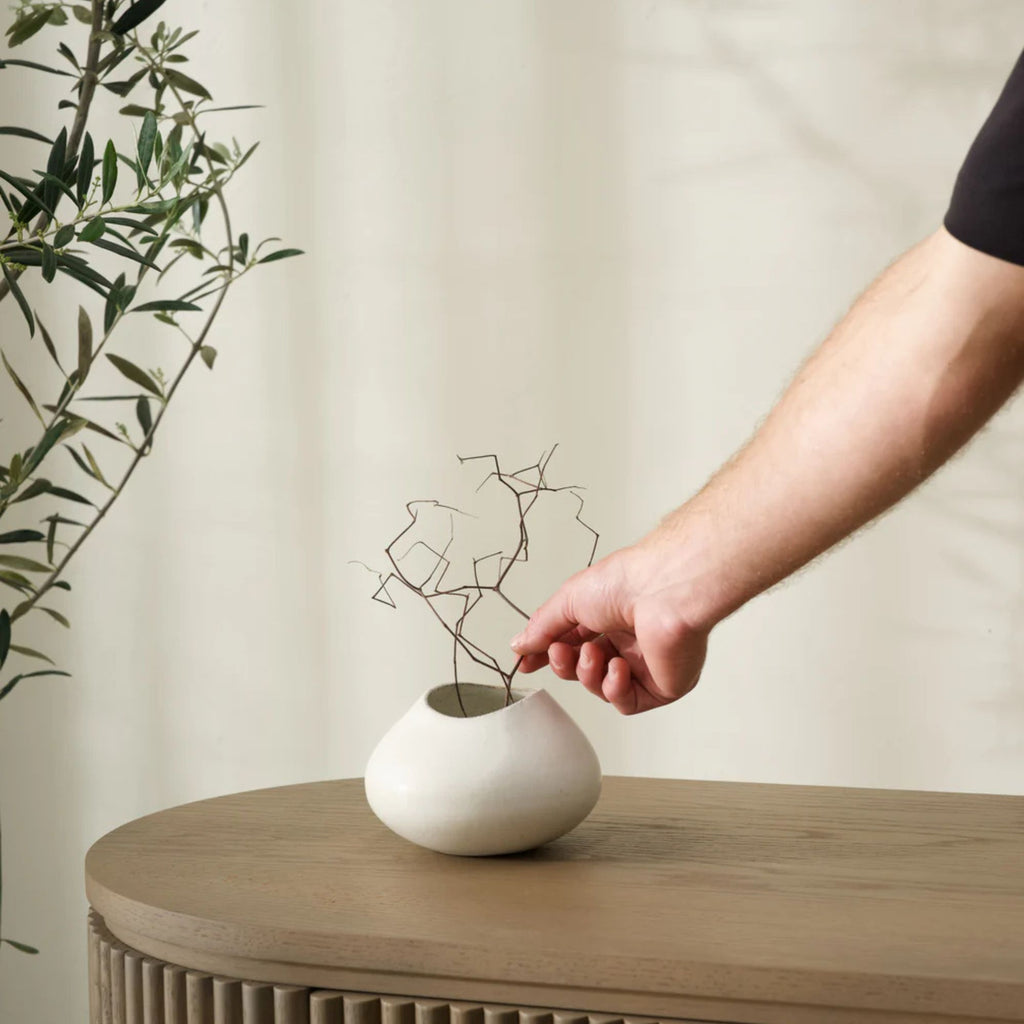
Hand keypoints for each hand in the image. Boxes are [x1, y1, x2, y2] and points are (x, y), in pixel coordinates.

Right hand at [509, 541, 710, 714]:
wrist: (661, 591)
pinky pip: (628, 702)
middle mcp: (629, 639)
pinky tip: (618, 668)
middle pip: (584, 669)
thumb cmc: (627, 582)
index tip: (526, 662)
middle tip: (560, 652)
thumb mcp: (568, 599)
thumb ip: (542, 627)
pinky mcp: (663, 684)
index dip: (547, 654)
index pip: (572, 642)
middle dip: (566, 664)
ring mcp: (646, 663)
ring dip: (589, 674)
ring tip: (594, 654)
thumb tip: (519, 645)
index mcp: (609, 615)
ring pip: (602, 688)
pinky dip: (615, 689)